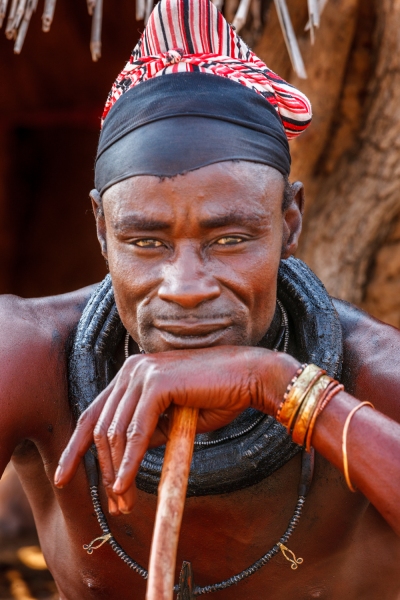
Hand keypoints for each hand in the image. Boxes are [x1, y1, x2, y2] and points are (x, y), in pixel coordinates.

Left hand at [54, 346, 297, 513]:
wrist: (250, 378)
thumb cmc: (217, 397)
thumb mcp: (173, 419)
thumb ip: (147, 431)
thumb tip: (124, 460)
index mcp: (131, 374)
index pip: (94, 414)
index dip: (76, 448)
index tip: (63, 476)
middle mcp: (130, 370)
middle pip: (101, 427)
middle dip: (102, 471)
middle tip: (114, 506)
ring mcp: (141, 373)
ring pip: (115, 433)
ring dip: (117, 473)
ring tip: (122, 504)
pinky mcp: (157, 383)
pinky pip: (136, 432)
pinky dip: (129, 463)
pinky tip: (124, 486)